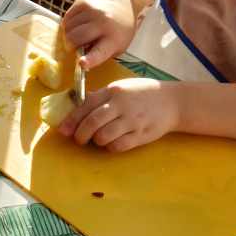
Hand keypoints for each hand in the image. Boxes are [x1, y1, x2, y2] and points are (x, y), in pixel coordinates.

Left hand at [59, 79, 181, 152]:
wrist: (172, 101)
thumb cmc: (142, 94)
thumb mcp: (121, 88)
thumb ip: (101, 97)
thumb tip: (77, 106)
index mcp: (114, 91)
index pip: (86, 105)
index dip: (72, 119)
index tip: (63, 130)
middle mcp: (122, 105)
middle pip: (92, 122)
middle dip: (80, 134)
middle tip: (79, 139)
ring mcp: (132, 121)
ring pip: (103, 136)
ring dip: (96, 141)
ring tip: (98, 139)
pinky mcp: (141, 135)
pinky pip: (118, 146)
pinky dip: (111, 147)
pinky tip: (112, 143)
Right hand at [62, 0, 135, 70]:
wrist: (121, 7)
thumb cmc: (117, 34)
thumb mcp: (115, 48)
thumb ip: (98, 54)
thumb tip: (78, 56)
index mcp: (113, 40)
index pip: (99, 51)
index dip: (89, 59)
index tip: (82, 63)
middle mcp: (104, 23)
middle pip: (76, 37)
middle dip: (71, 45)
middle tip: (74, 47)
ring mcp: (93, 10)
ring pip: (68, 28)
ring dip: (69, 35)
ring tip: (79, 35)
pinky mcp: (83, 3)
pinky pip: (66, 18)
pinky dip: (68, 25)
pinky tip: (78, 25)